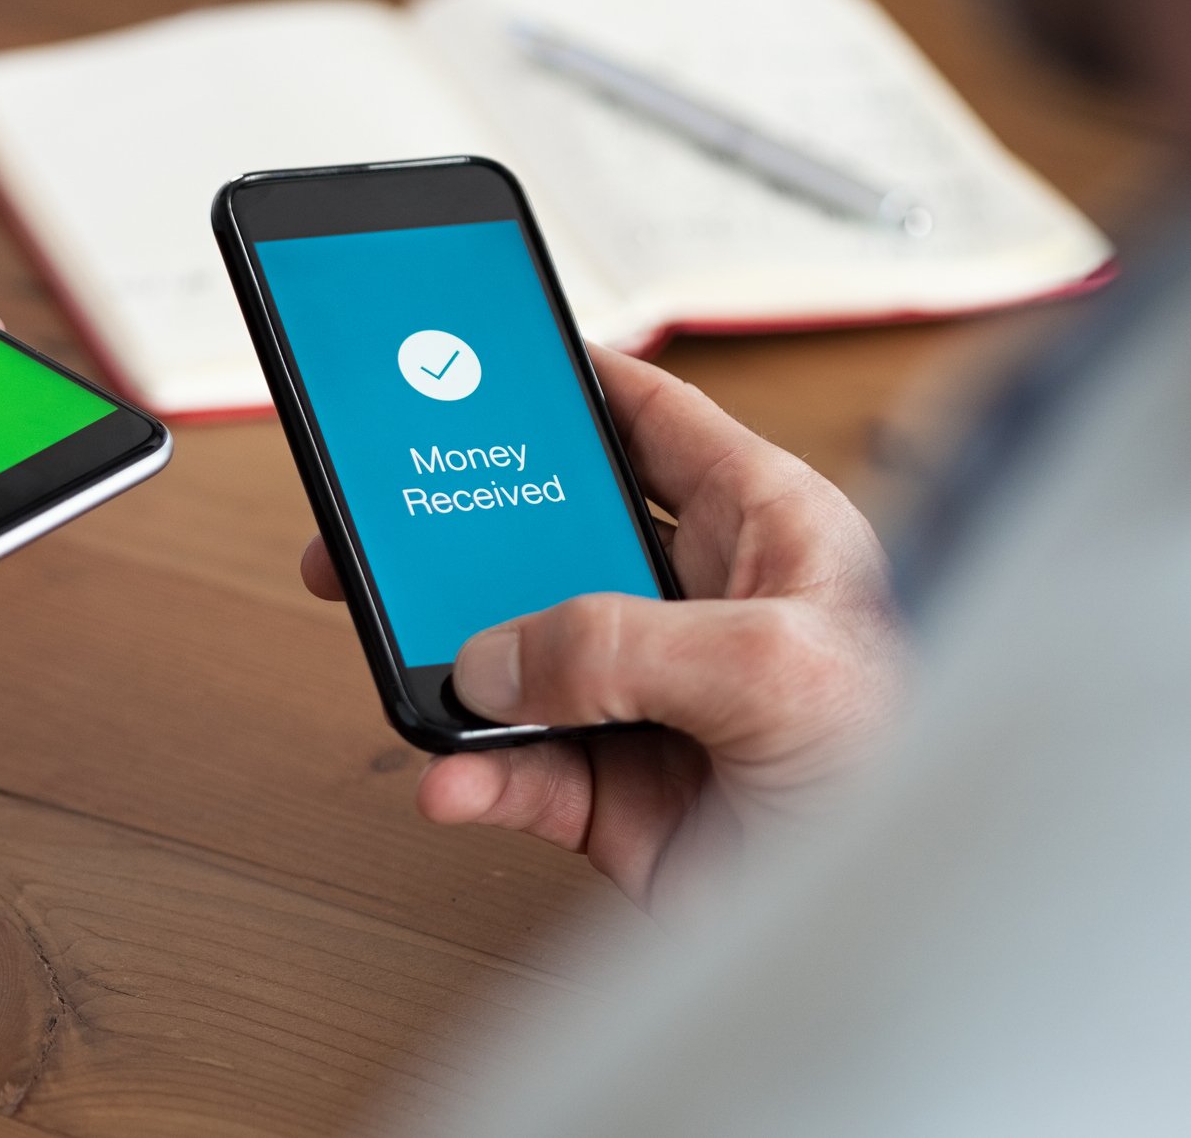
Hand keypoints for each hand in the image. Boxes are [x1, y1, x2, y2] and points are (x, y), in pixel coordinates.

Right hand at [300, 346, 903, 918]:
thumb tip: (497, 656)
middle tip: (384, 522)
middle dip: (465, 533)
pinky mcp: (616, 796)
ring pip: (516, 659)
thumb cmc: (917, 778)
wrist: (910, 937)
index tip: (486, 365)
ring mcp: (650, 703)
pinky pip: (515, 768)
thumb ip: (624, 643)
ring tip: (394, 652)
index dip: (570, 385)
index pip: (651, 425)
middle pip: (555, 540)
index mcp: (765, 532)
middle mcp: (700, 607)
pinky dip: (472, 773)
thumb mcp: (777, 668)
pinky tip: (451, 776)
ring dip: (451, 663)